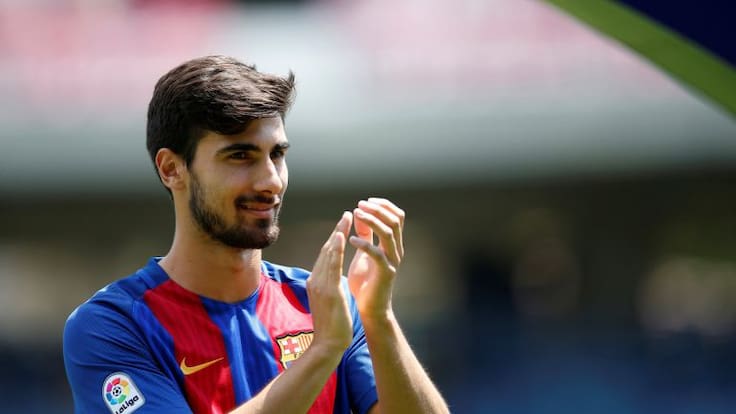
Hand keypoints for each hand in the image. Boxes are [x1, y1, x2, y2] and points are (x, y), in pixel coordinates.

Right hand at [306, 212, 353, 353]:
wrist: (327, 344)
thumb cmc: (332, 326)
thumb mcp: (329, 301)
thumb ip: (330, 286)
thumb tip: (335, 278)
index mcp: (316, 282)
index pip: (326, 256)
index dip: (334, 239)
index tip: (343, 226)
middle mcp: (315, 280)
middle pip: (326, 250)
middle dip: (337, 231)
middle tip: (346, 215)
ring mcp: (320, 284)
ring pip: (328, 253)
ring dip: (337, 234)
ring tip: (346, 219)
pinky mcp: (327, 290)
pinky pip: (331, 265)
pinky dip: (335, 249)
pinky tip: (340, 237)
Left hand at [347, 198, 404, 320]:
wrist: (370, 309)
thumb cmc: (366, 282)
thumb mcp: (365, 253)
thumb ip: (366, 235)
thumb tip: (360, 214)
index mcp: (393, 244)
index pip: (397, 216)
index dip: (383, 205)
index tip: (366, 202)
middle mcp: (396, 250)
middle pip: (395, 221)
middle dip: (377, 210)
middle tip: (360, 205)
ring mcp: (393, 262)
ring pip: (388, 233)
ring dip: (372, 221)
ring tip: (356, 215)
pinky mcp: (385, 273)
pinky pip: (377, 254)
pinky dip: (364, 244)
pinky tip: (351, 240)